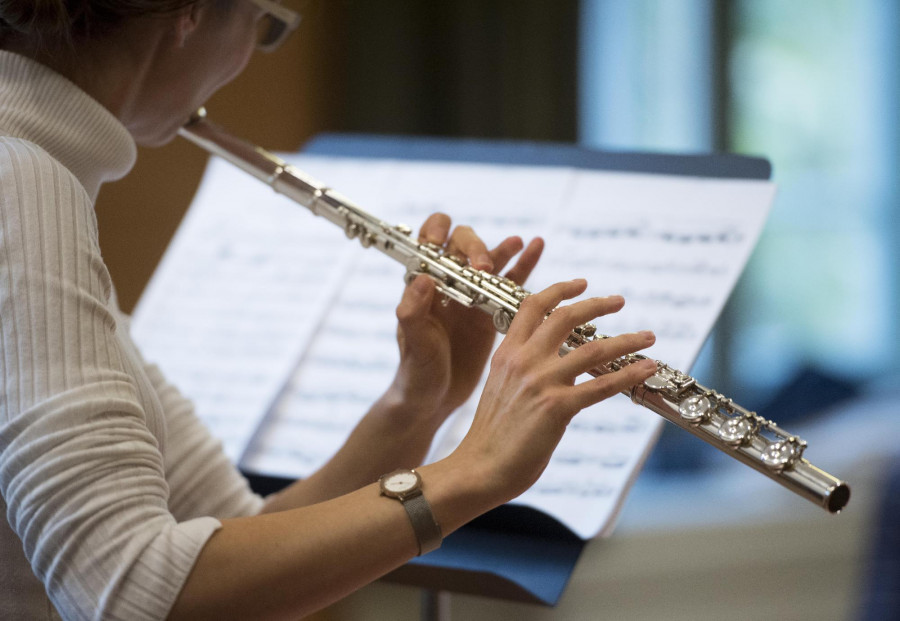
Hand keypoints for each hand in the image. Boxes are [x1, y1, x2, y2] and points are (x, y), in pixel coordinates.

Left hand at [388, 213, 543, 429]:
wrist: (436, 399)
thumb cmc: (418, 371)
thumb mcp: (414, 343)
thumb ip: (413, 312)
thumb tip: (424, 278)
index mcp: (423, 285)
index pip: (428, 241)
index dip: (437, 232)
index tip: (446, 244)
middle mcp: (448, 283)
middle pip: (463, 245)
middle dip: (475, 248)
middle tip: (485, 267)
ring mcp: (472, 295)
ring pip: (490, 260)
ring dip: (503, 248)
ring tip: (518, 243)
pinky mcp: (492, 311)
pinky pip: (510, 283)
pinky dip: (524, 264)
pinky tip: (536, 247)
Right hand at [450, 280, 657, 501]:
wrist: (480, 466)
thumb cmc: (492, 435)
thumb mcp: (500, 387)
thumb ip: (525, 369)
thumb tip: (559, 365)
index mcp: (506, 353)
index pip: (533, 306)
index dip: (560, 290)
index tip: (581, 283)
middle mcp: (523, 361)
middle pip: (566, 317)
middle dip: (598, 304)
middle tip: (619, 301)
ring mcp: (541, 382)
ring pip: (593, 349)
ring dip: (627, 340)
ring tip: (647, 336)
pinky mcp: (557, 407)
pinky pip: (602, 385)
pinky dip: (629, 374)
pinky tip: (646, 368)